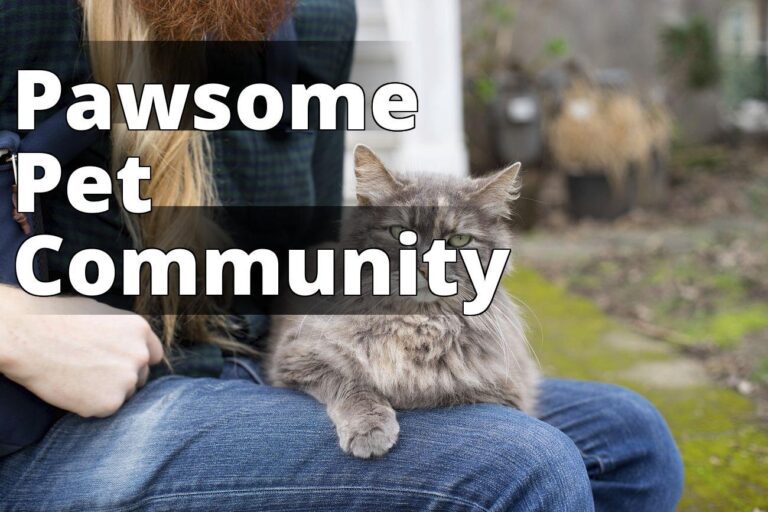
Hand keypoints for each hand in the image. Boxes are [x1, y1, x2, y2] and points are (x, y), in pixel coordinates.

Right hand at [0, 290, 163, 417]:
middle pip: (140, 377)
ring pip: (124, 394)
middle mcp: (140, 355)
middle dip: (122, 378)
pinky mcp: (109, 403)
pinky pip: (104, 409)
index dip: (137, 361)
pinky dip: (90, 405)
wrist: (28, 337)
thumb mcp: (101, 314)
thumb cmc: (56, 319)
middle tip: (93, 374)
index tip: (122, 365)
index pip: (153, 355)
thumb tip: (128, 344)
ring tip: (78, 377)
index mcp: (140, 330)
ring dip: (107, 391)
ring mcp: (126, 380)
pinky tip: (71, 389)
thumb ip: (122, 333)